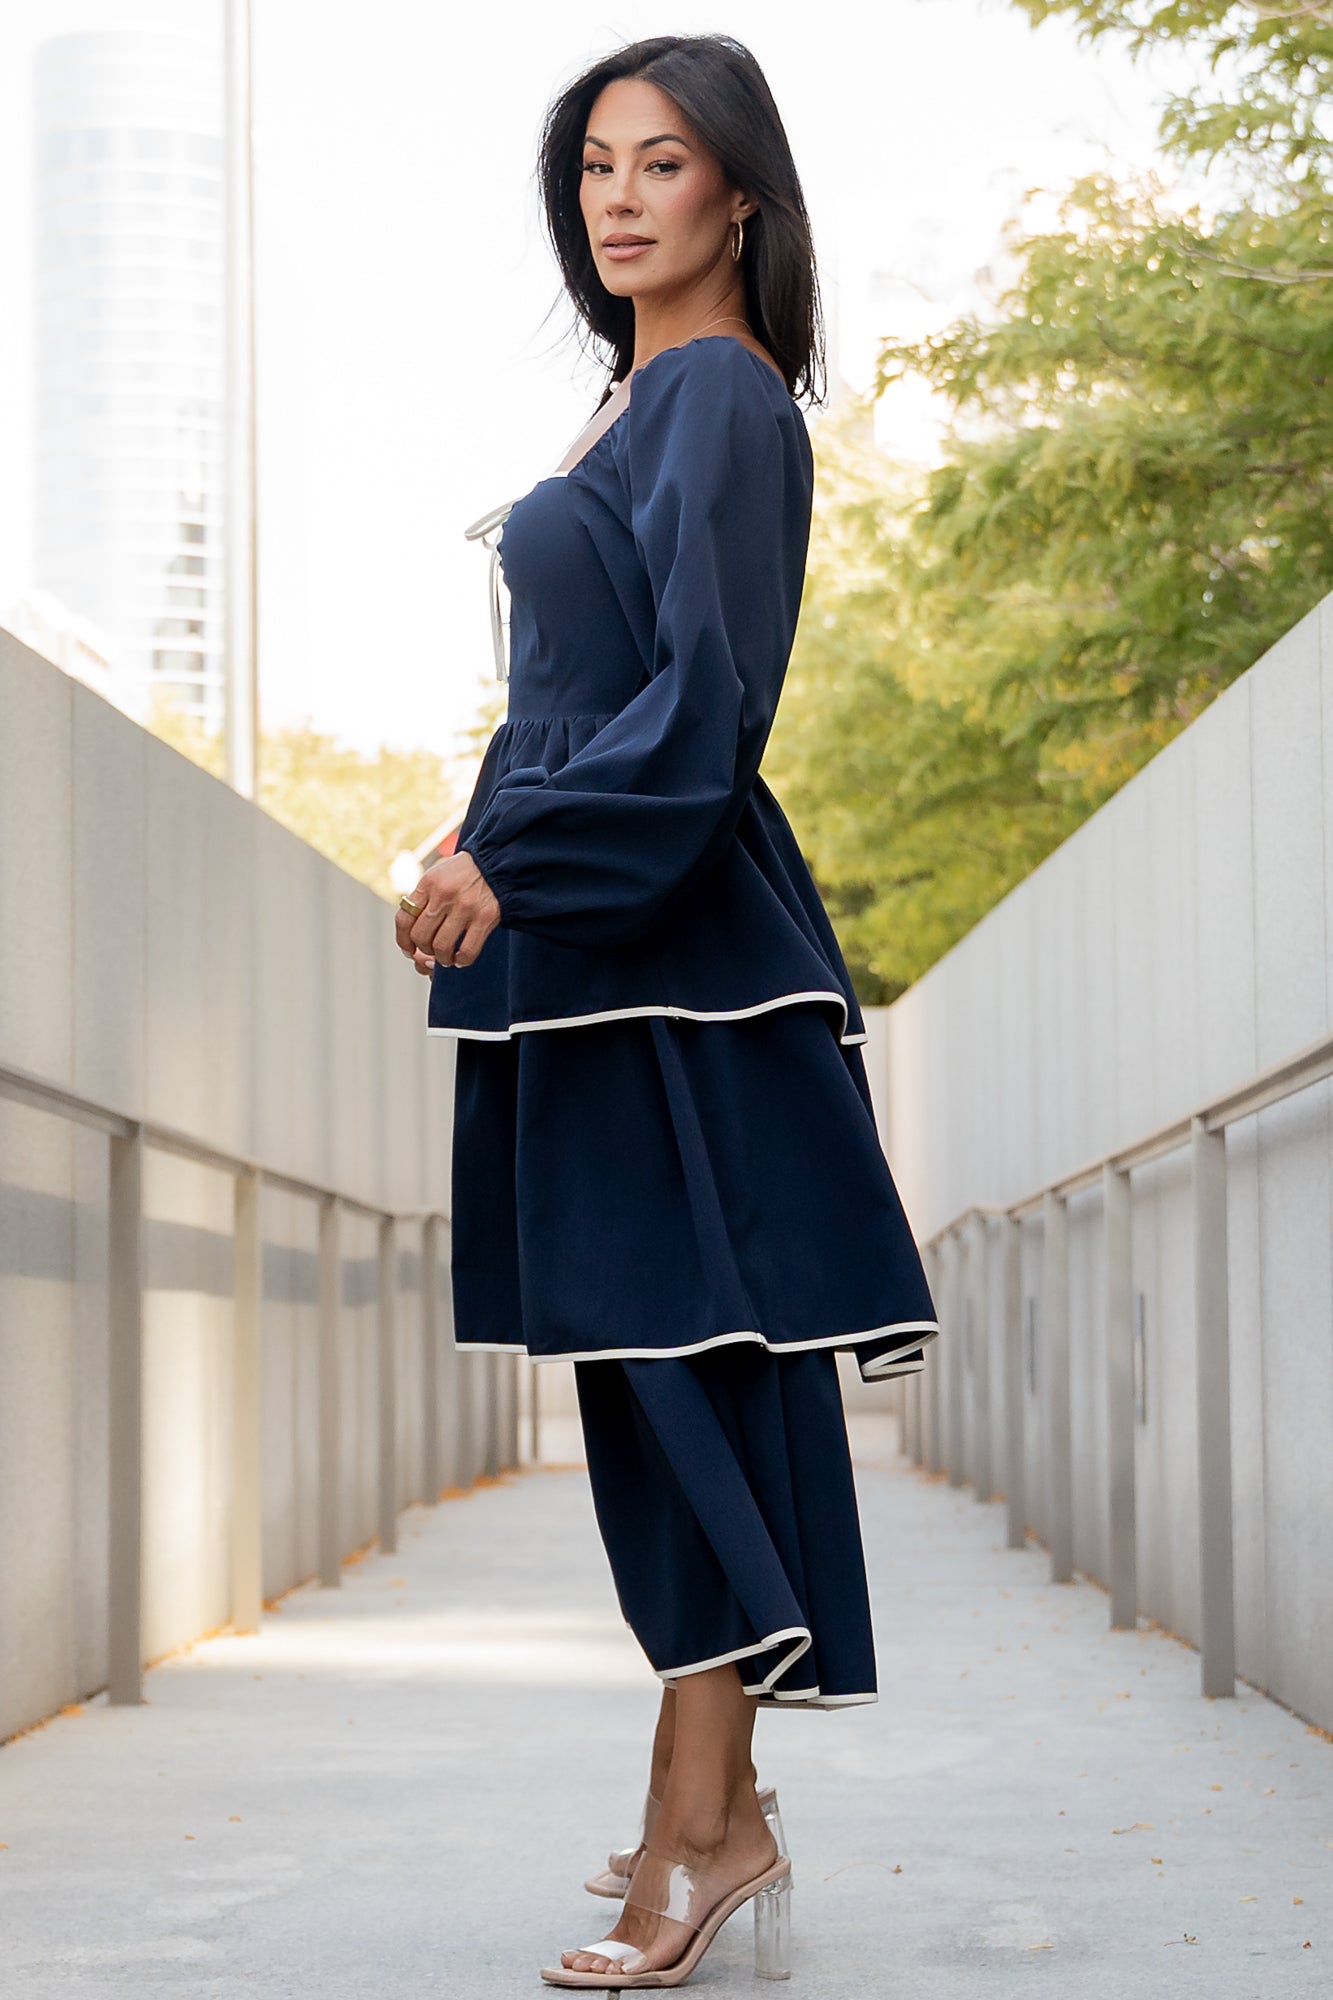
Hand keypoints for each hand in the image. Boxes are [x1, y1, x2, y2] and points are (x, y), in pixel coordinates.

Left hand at [394, 850, 500, 976]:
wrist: (497, 863)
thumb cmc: (464, 874)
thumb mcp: (437, 876)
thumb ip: (423, 899)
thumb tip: (409, 934)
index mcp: (428, 883)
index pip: (404, 919)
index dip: (403, 941)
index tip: (409, 949)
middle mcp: (444, 894)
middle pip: (420, 936)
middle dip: (424, 950)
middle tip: (432, 951)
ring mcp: (465, 906)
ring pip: (441, 947)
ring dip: (442, 958)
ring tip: (447, 958)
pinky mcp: (485, 917)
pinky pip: (467, 951)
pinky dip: (462, 961)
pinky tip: (461, 959)